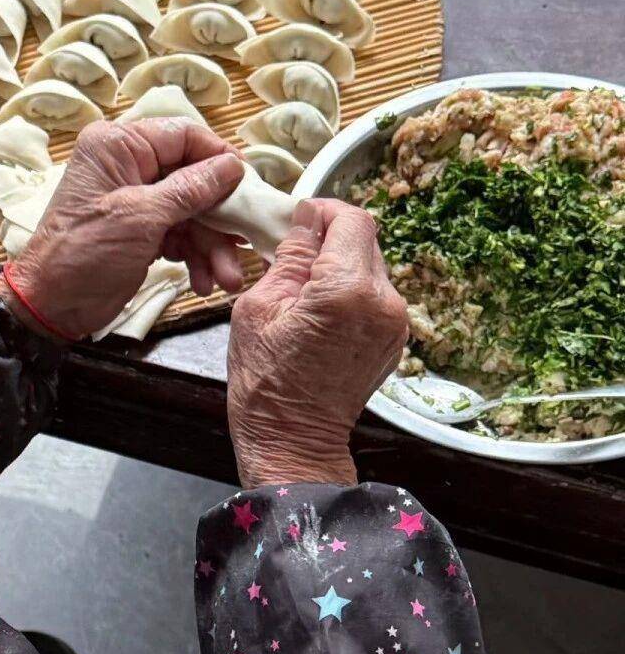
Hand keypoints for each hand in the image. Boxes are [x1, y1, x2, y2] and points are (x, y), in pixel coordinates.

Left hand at [0, 118, 245, 339]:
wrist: (53, 306)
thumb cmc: (85, 252)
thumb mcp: (141, 217)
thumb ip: (190, 190)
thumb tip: (233, 166)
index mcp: (119, 146)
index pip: (183, 136)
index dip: (219, 159)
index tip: (248, 185)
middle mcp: (128, 166)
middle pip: (194, 179)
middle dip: (219, 218)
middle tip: (242, 243)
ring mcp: (136, 202)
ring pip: (192, 213)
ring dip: (212, 247)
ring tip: (227, 279)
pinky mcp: (142, 232)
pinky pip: (181, 236)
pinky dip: (195, 259)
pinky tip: (204, 282)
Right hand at [227, 198, 409, 486]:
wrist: (292, 440)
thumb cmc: (266, 383)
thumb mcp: (258, 308)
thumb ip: (289, 257)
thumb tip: (304, 221)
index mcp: (347, 290)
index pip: (352, 219)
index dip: (323, 212)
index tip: (300, 221)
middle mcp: (383, 302)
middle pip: (365, 240)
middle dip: (330, 241)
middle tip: (293, 259)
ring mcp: (394, 323)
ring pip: (371, 267)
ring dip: (340, 267)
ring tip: (304, 293)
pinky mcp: (394, 339)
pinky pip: (375, 296)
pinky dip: (350, 293)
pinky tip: (320, 315)